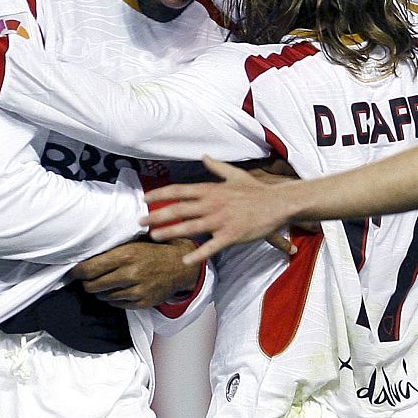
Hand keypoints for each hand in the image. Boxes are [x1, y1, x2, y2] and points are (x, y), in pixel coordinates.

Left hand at [70, 238, 201, 308]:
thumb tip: (83, 256)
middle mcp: (131, 273)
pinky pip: (118, 304)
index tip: (73, 272)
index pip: (89, 268)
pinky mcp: (143, 302)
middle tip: (87, 280)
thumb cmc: (153, 252)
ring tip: (107, 283)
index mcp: (126, 254)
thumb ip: (112, 249)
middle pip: (93, 286)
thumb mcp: (133, 243)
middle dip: (86, 283)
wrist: (180, 266)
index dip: (77, 272)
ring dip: (101, 291)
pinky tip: (120, 289)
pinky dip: (114, 299)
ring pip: (104, 296)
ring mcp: (138, 290)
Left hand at [144, 157, 302, 263]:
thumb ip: (217, 167)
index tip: (145, 199)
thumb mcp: (235, 174)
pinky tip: (185, 261)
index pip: (179, 191)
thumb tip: (204, 156)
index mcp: (211, 190)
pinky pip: (211, 247)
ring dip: (169, 232)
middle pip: (178, 209)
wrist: (278, 204)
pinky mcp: (231, 235)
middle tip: (140, 222)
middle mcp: (212, 204)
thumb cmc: (257, 190)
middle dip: (156, 215)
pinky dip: (197, 254)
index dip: (160, 195)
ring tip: (154, 237)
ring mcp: (221, 221)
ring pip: (189, 227)